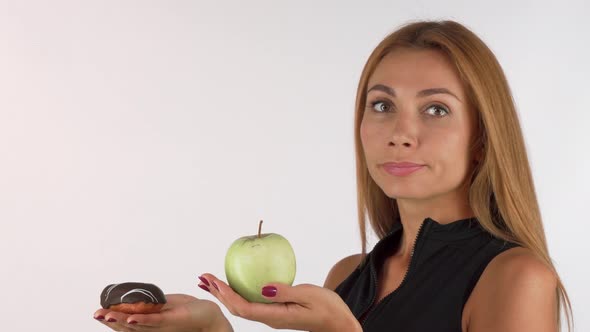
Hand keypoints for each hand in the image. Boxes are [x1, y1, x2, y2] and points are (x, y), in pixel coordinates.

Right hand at [93, 293, 231, 331]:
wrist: (209, 317)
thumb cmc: (189, 310)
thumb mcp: (165, 304)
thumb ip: (150, 304)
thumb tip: (134, 298)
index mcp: (151, 323)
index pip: (126, 323)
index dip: (111, 319)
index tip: (98, 313)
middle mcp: (153, 328)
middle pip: (127, 327)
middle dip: (110, 321)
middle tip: (96, 315)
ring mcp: (162, 326)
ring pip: (138, 325)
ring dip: (121, 321)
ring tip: (107, 316)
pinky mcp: (172, 321)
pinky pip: (155, 321)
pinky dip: (143, 320)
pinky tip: (132, 319)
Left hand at [198, 273, 360, 331]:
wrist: (339, 323)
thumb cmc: (328, 308)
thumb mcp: (308, 295)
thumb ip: (285, 292)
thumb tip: (263, 287)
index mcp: (275, 317)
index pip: (243, 307)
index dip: (226, 294)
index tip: (213, 281)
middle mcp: (269, 318)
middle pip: (237, 308)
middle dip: (218, 293)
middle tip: (203, 277)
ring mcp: (272, 316)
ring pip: (242, 306)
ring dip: (225, 293)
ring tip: (210, 282)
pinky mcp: (276, 311)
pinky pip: (252, 303)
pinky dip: (238, 293)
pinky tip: (235, 284)